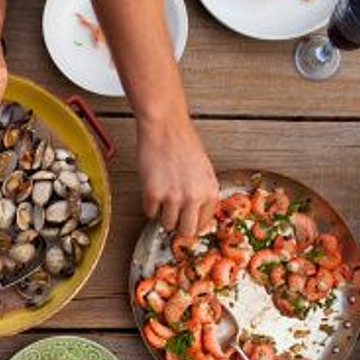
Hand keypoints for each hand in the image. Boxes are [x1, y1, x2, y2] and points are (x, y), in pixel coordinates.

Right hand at [137, 116, 218, 235]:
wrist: (165, 128)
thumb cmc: (184, 143)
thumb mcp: (204, 171)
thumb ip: (202, 193)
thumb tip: (195, 213)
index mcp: (210, 192)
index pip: (204, 223)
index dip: (193, 222)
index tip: (186, 220)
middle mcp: (194, 197)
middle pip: (186, 231)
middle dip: (179, 226)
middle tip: (173, 218)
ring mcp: (173, 197)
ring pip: (167, 225)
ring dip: (163, 215)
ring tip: (162, 199)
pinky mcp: (153, 194)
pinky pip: (149, 213)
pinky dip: (149, 205)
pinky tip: (153, 190)